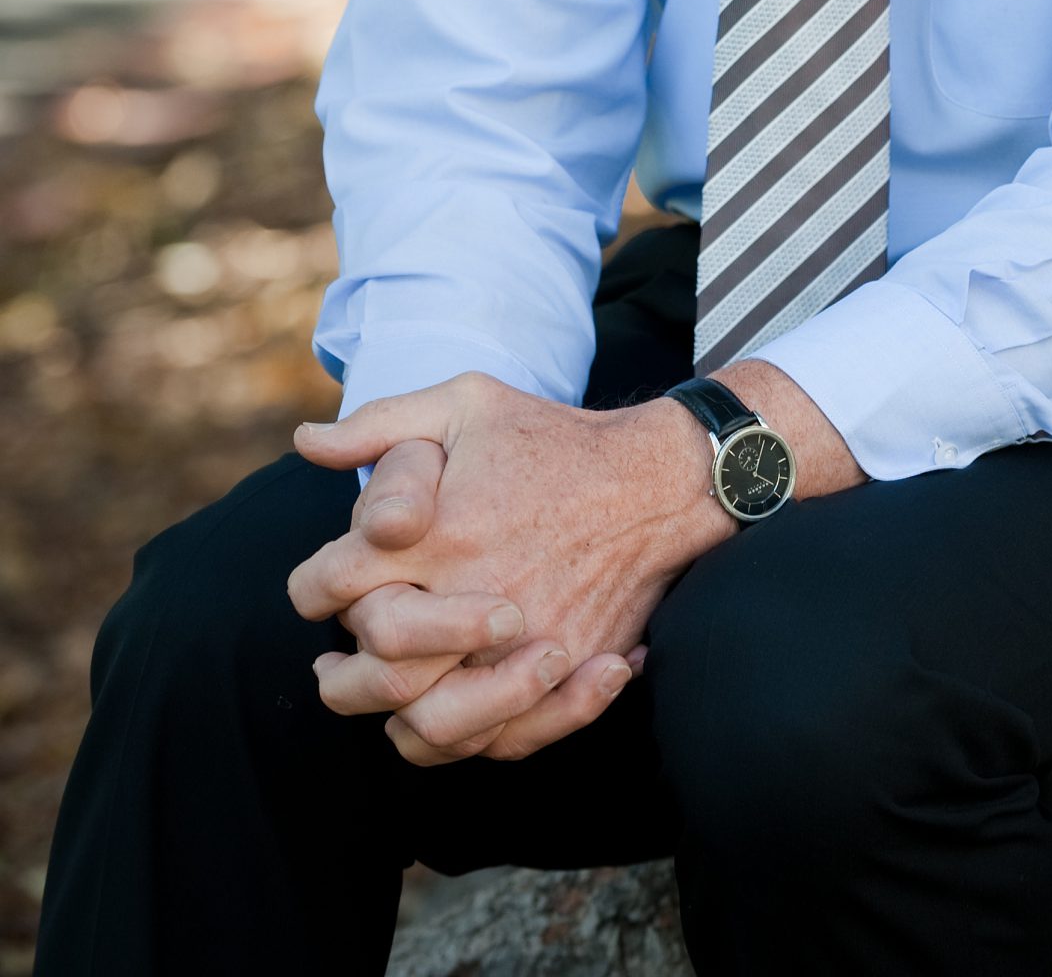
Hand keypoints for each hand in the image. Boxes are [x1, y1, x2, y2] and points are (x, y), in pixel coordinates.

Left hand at [289, 374, 731, 764]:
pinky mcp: (562, 675)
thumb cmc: (554, 438)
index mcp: (433, 533)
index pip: (328, 586)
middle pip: (370, 672)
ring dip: (394, 717)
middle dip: (341, 674)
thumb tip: (304, 441)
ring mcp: (519, 647)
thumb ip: (380, 424)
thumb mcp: (467, 402)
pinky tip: (447, 712)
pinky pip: (496, 741)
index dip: (312, 591)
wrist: (656, 479)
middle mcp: (468, 598)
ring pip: (427, 725)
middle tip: (334, 665)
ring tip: (385, 698)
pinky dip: (464, 738)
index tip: (321, 590)